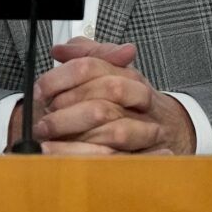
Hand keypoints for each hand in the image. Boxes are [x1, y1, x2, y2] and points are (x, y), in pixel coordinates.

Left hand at [27, 37, 193, 154]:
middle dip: (68, 108)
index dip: (61, 78)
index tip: (40, 91)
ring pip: (116, 131)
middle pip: (106, 96)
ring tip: (48, 140)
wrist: (171, 131)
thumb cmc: (133, 102)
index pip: (92, 67)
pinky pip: (121, 161)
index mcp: (129, 76)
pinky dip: (94, 159)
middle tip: (43, 119)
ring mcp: (148, 130)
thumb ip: (87, 55)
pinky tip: (69, 159)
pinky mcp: (148, 156)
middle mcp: (141, 100)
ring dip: (78, 135)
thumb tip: (60, 51)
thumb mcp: (113, 71)